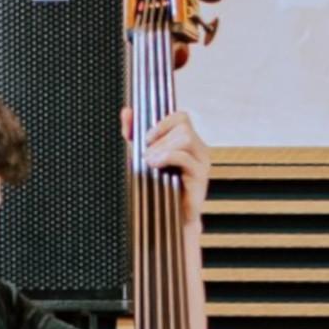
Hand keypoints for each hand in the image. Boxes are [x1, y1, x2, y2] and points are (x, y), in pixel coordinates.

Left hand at [122, 108, 211, 231]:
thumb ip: (133, 132)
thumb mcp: (141, 154)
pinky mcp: (200, 177)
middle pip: (183, 125)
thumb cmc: (157, 185)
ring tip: (149, 161)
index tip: (146, 137)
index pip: (181, 117)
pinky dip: (167, 157)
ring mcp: (201, 162)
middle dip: (159, 136)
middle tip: (145, 153)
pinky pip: (185, 157)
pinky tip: (155, 165)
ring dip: (162, 146)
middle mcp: (198, 149)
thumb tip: (126, 111)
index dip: (162, 122)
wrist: (166, 217)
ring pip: (185, 137)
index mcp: (187, 141)